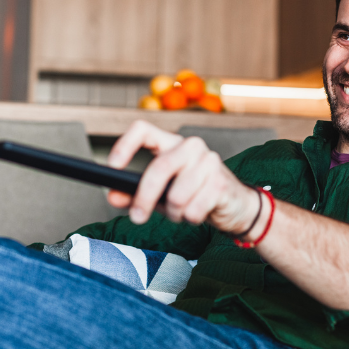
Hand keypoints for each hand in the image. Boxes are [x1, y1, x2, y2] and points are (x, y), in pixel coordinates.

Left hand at [107, 120, 258, 231]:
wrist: (236, 205)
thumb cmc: (195, 195)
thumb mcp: (160, 194)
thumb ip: (135, 194)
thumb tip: (113, 196)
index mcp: (172, 144)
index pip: (143, 130)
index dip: (125, 145)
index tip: (113, 166)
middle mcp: (191, 146)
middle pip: (159, 167)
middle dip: (144, 197)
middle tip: (137, 217)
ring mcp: (209, 162)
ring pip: (177, 195)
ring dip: (173, 213)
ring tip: (179, 213)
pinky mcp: (221, 182)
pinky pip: (193, 208)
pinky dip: (189, 218)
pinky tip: (196, 213)